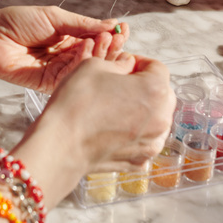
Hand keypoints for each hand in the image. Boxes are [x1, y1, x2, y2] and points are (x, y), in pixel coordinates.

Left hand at [0, 5, 128, 91]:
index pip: (97, 39)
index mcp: (69, 38)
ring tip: (105, 41)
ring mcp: (61, 71)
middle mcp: (68, 55)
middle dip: (110, 46)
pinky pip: (72, 77)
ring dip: (99, 54)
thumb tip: (112, 24)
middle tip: (119, 38)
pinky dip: (82, 64)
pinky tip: (87, 50)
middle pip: (96, 55)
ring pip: (87, 67)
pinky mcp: (51, 84)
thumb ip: (83, 24)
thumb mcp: (55, 17)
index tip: (124, 29)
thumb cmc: (18, 22)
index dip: (111, 35)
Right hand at [37, 54, 175, 181]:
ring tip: (115, 107)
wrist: (60, 144)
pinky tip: (114, 127)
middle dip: (145, 85)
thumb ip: (120, 63)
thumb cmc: (76, 104)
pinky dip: (134, 132)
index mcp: (155, 90)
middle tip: (120, 84)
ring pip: (156, 119)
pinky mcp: (140, 160)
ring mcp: (152, 143)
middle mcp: (161, 118)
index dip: (140, 62)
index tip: (126, 64)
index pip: (158, 68)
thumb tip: (127, 66)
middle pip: (162, 94)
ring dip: (142, 110)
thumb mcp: (95, 66)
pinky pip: (145, 140)